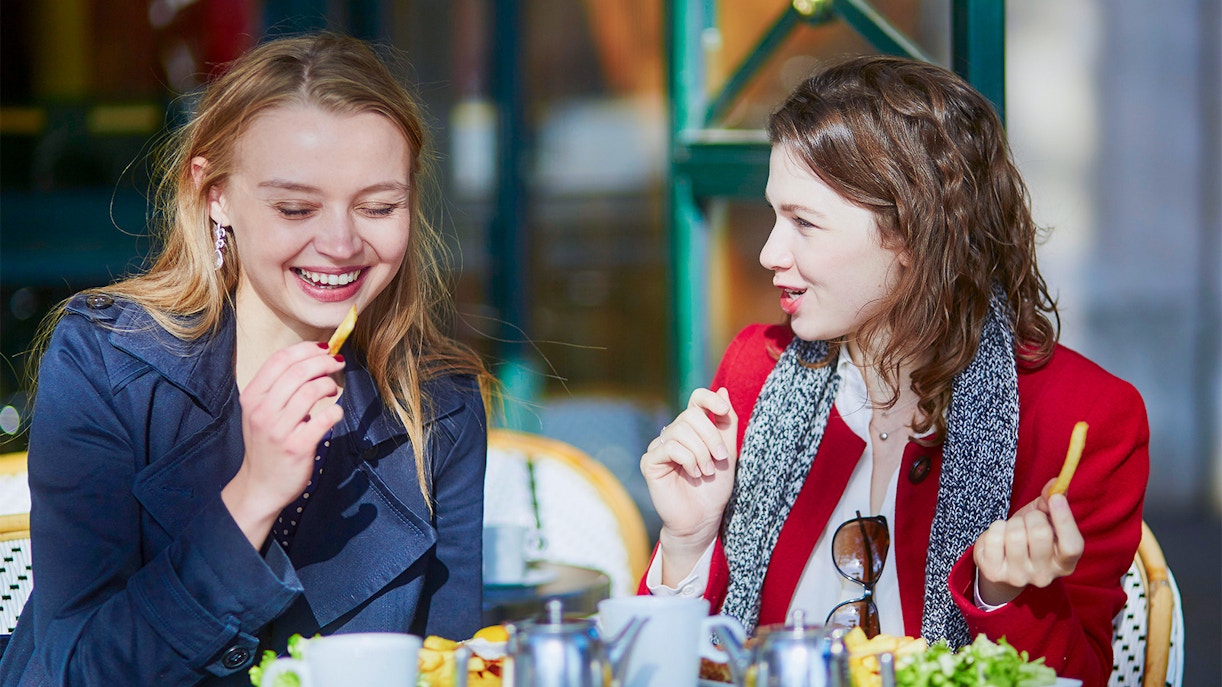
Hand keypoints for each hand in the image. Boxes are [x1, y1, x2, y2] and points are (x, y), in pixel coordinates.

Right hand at [223, 341, 345, 547]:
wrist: (260, 486)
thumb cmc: (266, 444)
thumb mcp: (261, 412)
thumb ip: (279, 388)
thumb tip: (312, 359)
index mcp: (252, 397)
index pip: (279, 360)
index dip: (306, 350)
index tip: (324, 349)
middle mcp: (262, 411)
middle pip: (298, 371)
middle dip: (324, 362)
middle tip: (337, 363)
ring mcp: (278, 430)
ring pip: (310, 391)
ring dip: (329, 385)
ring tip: (332, 390)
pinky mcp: (296, 447)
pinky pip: (323, 419)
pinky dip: (335, 411)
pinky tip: (335, 412)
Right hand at [641, 387, 736, 583]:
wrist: (702, 518)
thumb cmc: (715, 488)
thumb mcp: (727, 453)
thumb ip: (725, 423)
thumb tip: (721, 391)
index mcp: (693, 429)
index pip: (696, 399)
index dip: (708, 399)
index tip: (723, 411)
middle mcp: (673, 434)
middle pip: (691, 415)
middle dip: (711, 437)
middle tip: (719, 459)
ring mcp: (659, 447)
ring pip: (681, 430)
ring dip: (701, 452)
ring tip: (706, 471)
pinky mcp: (650, 462)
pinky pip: (670, 447)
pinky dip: (688, 460)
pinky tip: (693, 475)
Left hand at [973, 478, 1084, 605]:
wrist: (1002, 561)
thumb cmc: (1028, 536)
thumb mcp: (1044, 520)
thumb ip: (1050, 502)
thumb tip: (1055, 483)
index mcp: (1064, 564)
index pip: (1072, 546)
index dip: (1065, 520)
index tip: (1056, 498)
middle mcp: (1044, 576)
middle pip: (1040, 534)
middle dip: (1031, 517)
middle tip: (1028, 521)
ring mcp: (1018, 577)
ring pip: (1014, 534)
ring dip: (1011, 523)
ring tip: (1012, 530)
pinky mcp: (994, 573)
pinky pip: (993, 537)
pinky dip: (995, 528)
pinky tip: (998, 538)